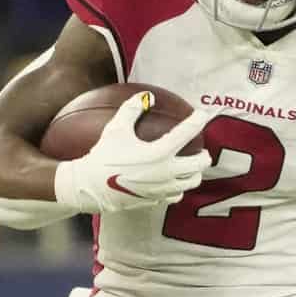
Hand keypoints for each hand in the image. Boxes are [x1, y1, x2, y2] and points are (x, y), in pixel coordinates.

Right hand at [52, 92, 210, 214]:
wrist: (91, 187)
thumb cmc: (103, 156)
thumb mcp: (116, 128)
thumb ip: (132, 109)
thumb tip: (147, 96)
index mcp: (159, 152)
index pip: (187, 132)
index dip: (198, 120)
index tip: (203, 114)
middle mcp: (166, 172)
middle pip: (199, 164)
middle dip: (204, 155)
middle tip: (202, 150)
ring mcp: (162, 188)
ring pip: (192, 182)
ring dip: (195, 173)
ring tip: (191, 167)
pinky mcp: (156, 200)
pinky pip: (176, 195)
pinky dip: (179, 188)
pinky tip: (174, 182)